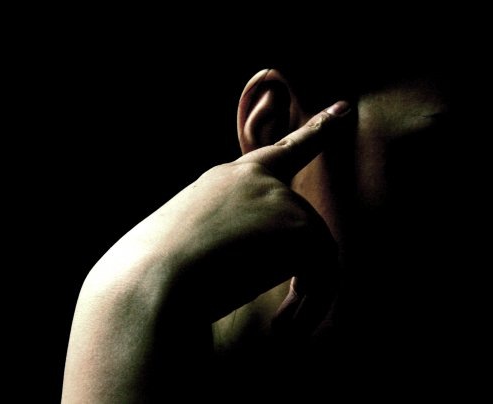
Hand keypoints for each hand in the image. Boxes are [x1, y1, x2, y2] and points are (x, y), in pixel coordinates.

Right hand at [129, 100, 351, 320]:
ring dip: (305, 297)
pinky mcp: (298, 226)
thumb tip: (256, 259)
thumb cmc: (153, 273)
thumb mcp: (187, 240)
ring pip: (318, 254)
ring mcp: (279, 198)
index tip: (343, 109)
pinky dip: (310, 305)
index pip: (282, 150)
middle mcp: (257, 179)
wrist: (149, 283)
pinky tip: (283, 326)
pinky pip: (323, 274)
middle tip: (285, 321)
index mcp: (228, 180)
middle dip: (305, 273)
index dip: (315, 131)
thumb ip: (230, 234)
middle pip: (305, 227)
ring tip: (279, 328)